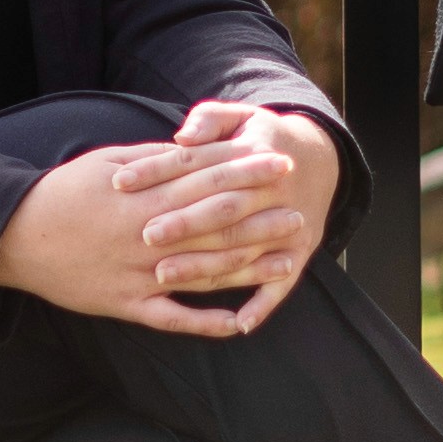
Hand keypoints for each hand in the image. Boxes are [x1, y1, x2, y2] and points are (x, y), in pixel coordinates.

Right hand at [0, 110, 327, 337]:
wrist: (15, 237)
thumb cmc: (62, 194)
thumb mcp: (105, 162)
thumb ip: (153, 160)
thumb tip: (192, 149)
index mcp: (144, 196)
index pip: (207, 180)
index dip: (246, 171)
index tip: (279, 164)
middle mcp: (148, 236)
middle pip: (215, 226)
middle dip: (261, 218)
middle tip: (300, 213)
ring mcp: (140, 274)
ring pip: (204, 272)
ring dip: (249, 268)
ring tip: (287, 261)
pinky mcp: (126, 305)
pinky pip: (172, 318)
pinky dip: (205, 322)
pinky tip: (239, 322)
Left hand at [128, 97, 340, 313]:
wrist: (321, 159)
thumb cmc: (264, 137)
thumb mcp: (242, 115)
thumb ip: (210, 119)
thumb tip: (183, 135)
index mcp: (252, 153)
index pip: (197, 164)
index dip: (157, 171)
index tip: (121, 182)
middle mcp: (272, 192)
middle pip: (222, 209)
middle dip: (183, 223)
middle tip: (145, 235)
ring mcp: (288, 226)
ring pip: (243, 249)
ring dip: (205, 265)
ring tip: (164, 275)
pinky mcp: (299, 253)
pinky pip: (282, 285)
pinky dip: (262, 305)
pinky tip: (237, 325)